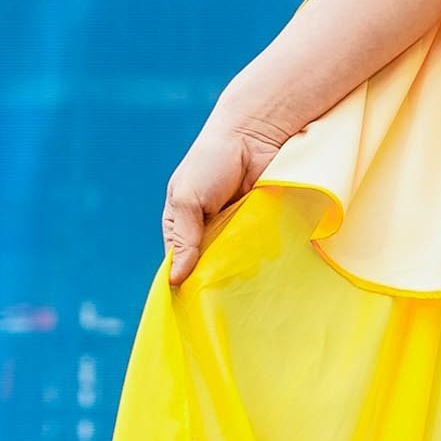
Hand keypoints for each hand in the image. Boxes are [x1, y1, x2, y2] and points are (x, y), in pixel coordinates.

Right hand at [162, 122, 286, 288]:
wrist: (254, 135)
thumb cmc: (210, 162)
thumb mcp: (187, 199)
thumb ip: (183, 238)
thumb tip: (174, 280)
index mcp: (183, 227)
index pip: (181, 265)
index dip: (186, 283)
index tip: (194, 305)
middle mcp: (209, 234)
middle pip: (210, 270)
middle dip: (216, 280)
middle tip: (224, 297)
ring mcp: (238, 233)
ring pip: (237, 265)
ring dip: (242, 271)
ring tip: (246, 283)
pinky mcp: (264, 228)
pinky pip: (262, 252)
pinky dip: (263, 259)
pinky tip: (266, 269)